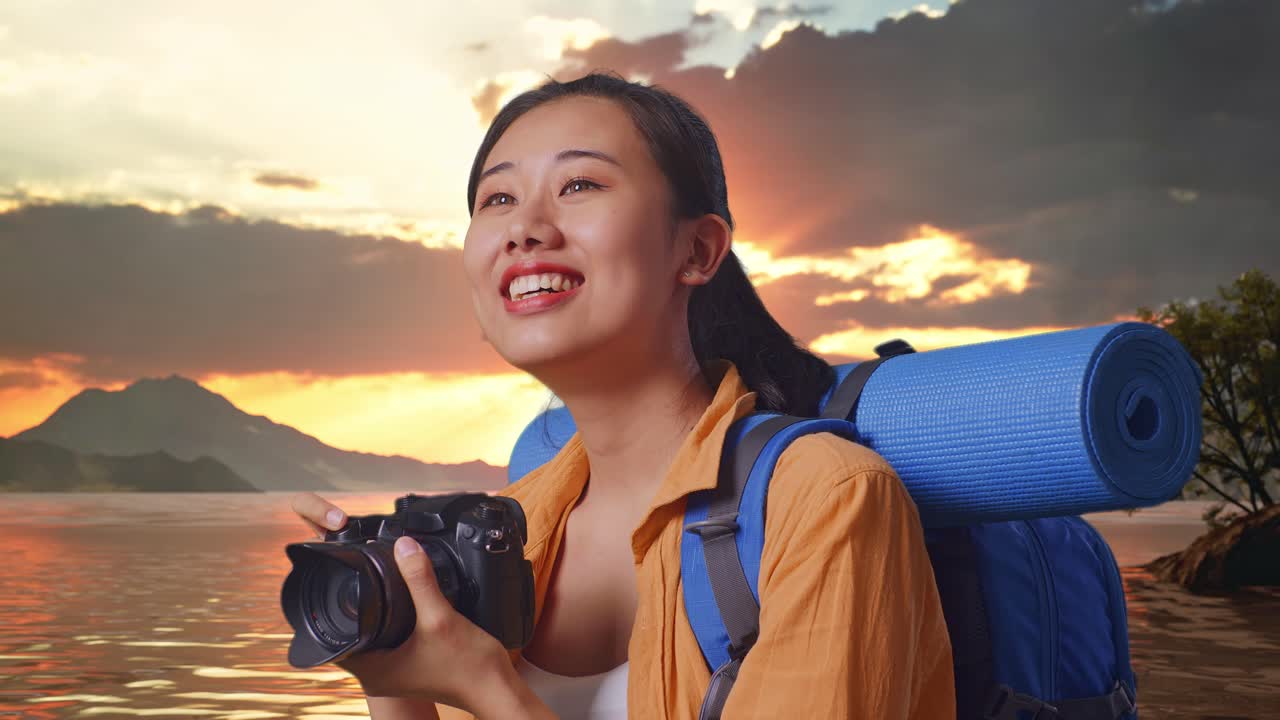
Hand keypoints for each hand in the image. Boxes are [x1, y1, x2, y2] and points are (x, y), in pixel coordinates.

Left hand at [288, 493, 549, 716]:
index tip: (342, 584)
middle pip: (352, 634)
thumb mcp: (440, 617)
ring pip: (370, 638)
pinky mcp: (410, 668)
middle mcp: (379, 677)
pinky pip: (388, 642)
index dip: (336, 611)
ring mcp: (395, 674)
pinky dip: (391, 624)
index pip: (335, 639)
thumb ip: (420, 580)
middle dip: (356, 608)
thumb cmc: (469, 666)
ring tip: (380, 588)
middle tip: (361, 578)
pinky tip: (403, 606)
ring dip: (374, 615)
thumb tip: (404, 546)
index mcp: (375, 671)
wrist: (496, 687)